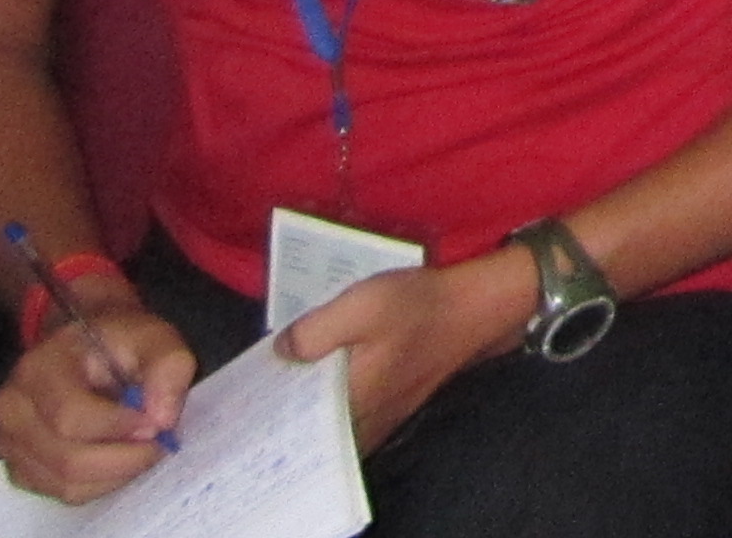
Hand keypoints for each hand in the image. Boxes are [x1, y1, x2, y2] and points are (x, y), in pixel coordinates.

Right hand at [0, 280, 196, 503]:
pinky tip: (116, 457)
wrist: (88, 347)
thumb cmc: (120, 342)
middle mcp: (11, 408)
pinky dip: (98, 484)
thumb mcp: (154, 338)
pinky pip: (61, 493)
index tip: (156, 424)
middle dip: (124, 459)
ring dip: (114, 474)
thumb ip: (168, 368)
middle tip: (157, 444)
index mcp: (39, 367)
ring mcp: (9, 442)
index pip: (71, 417)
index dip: (119, 428)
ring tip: (139, 447)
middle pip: (67, 459)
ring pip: (66, 484)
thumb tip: (162, 420)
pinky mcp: (18, 468)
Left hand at [282, 250, 535, 452]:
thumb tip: (279, 353)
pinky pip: (354, 416)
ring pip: (334, 424)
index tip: (252, 384)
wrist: (479, 305)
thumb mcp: (361, 305)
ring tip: (292, 378)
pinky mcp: (398, 404)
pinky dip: (336, 404)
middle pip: (312, 426)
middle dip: (288, 407)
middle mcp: (365, 420)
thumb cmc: (420, 305)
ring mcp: (385, 416)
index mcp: (351, 400)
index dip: (270, 404)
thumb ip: (312, 333)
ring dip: (312, 407)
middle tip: (267, 378)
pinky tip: (331, 377)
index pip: (294, 420)